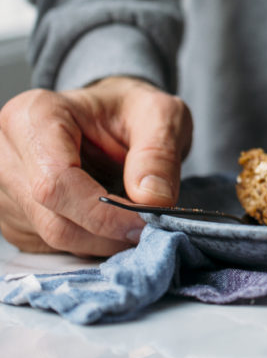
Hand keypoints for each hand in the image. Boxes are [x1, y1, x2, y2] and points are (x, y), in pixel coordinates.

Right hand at [0, 76, 191, 255]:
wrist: (112, 117)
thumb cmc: (130, 111)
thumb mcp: (160, 115)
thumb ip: (159, 153)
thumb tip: (152, 200)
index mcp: (34, 116)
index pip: (56, 183)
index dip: (103, 212)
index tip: (146, 221)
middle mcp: (7, 153)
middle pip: (53, 219)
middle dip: (109, 232)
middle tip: (152, 227)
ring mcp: (6, 189)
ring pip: (53, 238)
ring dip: (103, 241)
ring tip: (136, 219)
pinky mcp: (16, 217)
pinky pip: (52, 246)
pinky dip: (92, 242)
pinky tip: (112, 222)